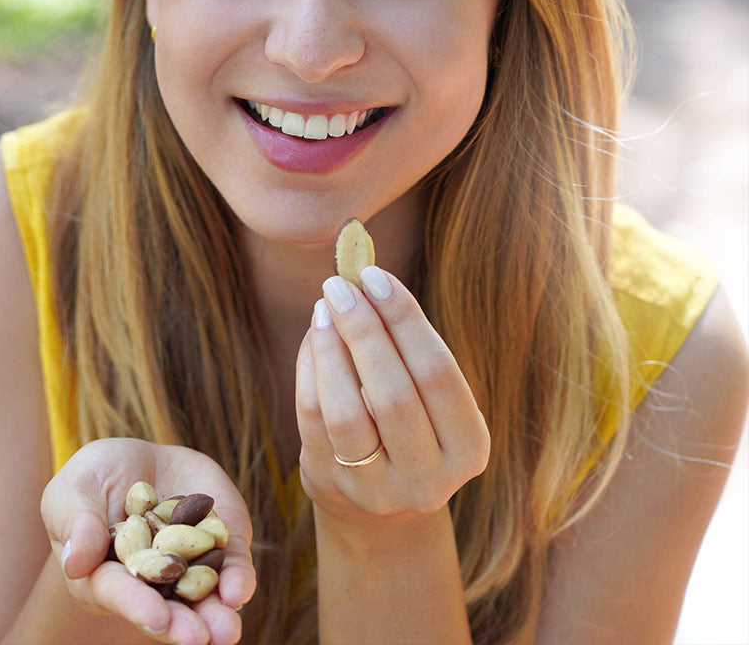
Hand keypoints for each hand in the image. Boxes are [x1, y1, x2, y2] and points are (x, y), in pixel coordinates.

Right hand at [42, 437, 255, 644]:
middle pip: (164, 608)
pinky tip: (238, 591)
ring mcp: (189, 568)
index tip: (156, 617)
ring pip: (203, 599)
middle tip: (197, 638)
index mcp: (104, 575)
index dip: (135, 605)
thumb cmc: (96, 475)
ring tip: (226, 631)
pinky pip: (232, 567)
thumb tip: (75, 565)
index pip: (117, 592)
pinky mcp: (221, 547)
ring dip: (215, 616)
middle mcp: (149, 582)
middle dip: (181, 625)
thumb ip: (76, 522)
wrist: (143, 455)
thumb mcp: (75, 487)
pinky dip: (237, 580)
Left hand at [294, 266, 489, 523]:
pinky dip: (309, 372)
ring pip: (346, 415)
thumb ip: (405, 343)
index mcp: (469, 448)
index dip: (405, 321)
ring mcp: (378, 491)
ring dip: (330, 352)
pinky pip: (313, 422)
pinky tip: (313, 339)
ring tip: (323, 310)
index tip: (375, 277)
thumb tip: (364, 277)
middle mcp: (429, 478)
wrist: (381, 502)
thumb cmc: (409, 423)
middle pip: (393, 396)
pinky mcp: (333, 487)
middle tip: (340, 286)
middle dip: (364, 332)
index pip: (438, 374)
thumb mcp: (424, 394)